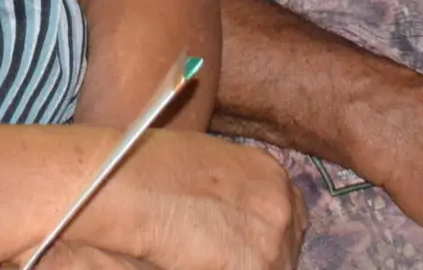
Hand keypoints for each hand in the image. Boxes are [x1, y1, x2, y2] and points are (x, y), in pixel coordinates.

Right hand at [71, 130, 302, 269]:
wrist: (133, 186)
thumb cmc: (152, 168)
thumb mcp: (208, 164)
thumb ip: (235, 192)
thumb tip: (231, 219)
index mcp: (270, 174)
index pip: (288, 214)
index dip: (266, 232)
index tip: (249, 243)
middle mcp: (281, 204)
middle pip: (287, 245)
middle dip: (263, 255)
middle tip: (229, 256)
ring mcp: (274, 239)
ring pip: (276, 267)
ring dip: (249, 266)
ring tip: (212, 260)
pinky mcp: (257, 268)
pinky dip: (229, 269)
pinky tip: (202, 263)